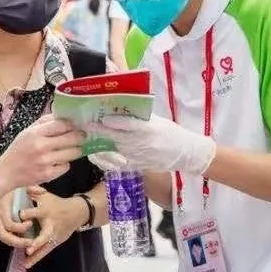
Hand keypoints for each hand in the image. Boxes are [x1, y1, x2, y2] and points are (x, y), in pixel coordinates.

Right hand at [0, 115, 83, 186]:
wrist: (7, 172)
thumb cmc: (18, 149)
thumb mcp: (27, 131)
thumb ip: (44, 122)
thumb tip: (63, 115)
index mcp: (35, 133)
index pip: (62, 124)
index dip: (72, 124)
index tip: (76, 125)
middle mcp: (41, 147)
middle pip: (72, 138)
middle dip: (80, 136)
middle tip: (82, 136)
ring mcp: (46, 162)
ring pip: (73, 153)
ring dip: (75, 150)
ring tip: (73, 148)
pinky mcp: (49, 175)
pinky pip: (67, 166)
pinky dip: (65, 163)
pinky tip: (59, 161)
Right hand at [0, 191, 34, 248]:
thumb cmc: (4, 189)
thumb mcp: (16, 186)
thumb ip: (30, 187)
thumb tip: (43, 191)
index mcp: (1, 208)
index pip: (9, 224)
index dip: (20, 227)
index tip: (30, 223)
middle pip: (5, 236)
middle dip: (19, 242)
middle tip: (31, 242)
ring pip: (3, 239)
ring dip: (16, 244)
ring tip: (29, 244)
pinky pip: (3, 238)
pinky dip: (13, 241)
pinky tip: (22, 242)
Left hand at [18, 186, 87, 268]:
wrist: (76, 212)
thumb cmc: (56, 203)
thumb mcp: (45, 195)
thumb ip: (31, 192)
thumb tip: (17, 186)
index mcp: (46, 211)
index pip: (37, 212)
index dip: (29, 213)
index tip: (20, 215)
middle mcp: (50, 224)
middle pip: (44, 234)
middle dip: (37, 241)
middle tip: (28, 247)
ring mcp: (54, 235)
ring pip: (44, 246)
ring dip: (35, 253)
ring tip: (26, 261)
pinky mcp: (55, 242)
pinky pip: (45, 251)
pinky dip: (36, 258)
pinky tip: (27, 264)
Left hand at [79, 114, 215, 173]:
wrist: (186, 154)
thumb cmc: (172, 133)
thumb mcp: (158, 121)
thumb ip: (139, 115)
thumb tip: (122, 105)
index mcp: (148, 129)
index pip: (126, 124)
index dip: (111, 121)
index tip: (98, 116)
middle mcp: (141, 144)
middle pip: (114, 136)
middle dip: (98, 129)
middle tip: (84, 123)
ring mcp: (138, 156)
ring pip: (115, 147)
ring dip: (102, 140)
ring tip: (90, 133)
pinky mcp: (137, 166)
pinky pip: (119, 160)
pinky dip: (110, 155)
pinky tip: (101, 150)